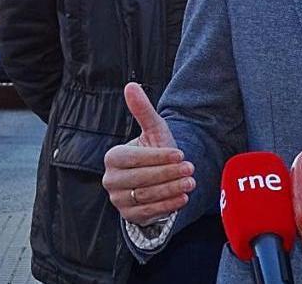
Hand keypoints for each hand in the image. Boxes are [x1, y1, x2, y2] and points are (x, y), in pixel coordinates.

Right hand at [102, 83, 193, 225]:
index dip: (157, 157)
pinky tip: (183, 199)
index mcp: (112, 157)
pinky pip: (148, 212)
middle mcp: (111, 180)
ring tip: (191, 182)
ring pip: (145, 195)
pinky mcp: (129, 216)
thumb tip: (131, 85)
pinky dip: (167, 206)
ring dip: (170, 189)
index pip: (133, 159)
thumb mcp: (153, 130)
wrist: (159, 178)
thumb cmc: (155, 151)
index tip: (180, 154)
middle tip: (190, 168)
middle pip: (140, 178)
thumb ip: (143, 110)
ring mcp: (118, 200)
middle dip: (167, 173)